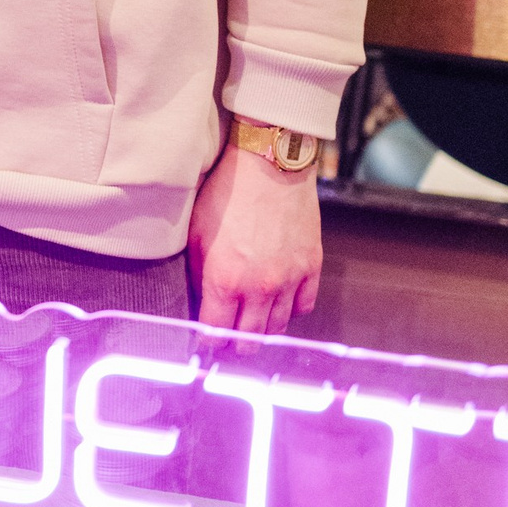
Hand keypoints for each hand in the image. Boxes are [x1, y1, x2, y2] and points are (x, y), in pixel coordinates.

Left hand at [188, 136, 322, 336]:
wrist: (269, 163)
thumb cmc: (228, 192)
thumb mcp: (197, 233)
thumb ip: (199, 274)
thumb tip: (200, 302)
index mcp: (225, 279)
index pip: (216, 333)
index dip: (208, 342)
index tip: (206, 341)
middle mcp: (259, 286)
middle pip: (249, 340)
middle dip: (235, 343)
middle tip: (228, 338)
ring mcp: (289, 278)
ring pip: (277, 328)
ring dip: (263, 331)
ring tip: (252, 324)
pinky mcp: (311, 266)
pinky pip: (303, 306)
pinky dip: (291, 310)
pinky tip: (279, 303)